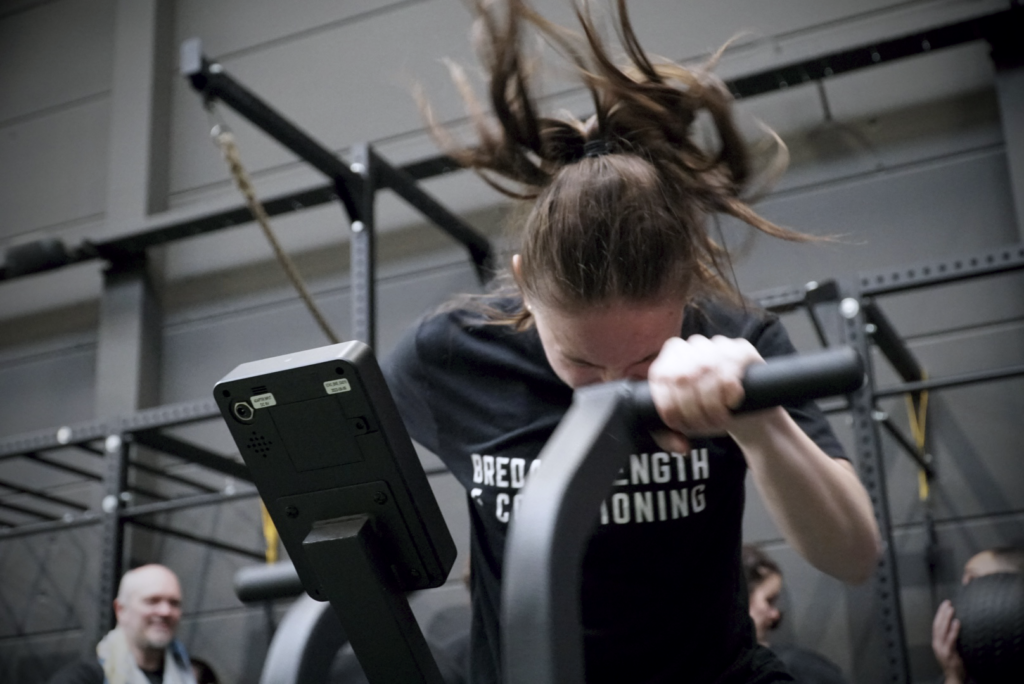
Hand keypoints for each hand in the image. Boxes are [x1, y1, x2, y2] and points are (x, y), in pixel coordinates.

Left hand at [647, 335, 763, 451]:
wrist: (748, 414)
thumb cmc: (710, 415)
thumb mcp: (685, 426)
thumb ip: (669, 436)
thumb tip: (680, 447)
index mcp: (670, 357)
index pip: (661, 376)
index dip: (668, 405)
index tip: (679, 425)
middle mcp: (693, 345)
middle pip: (682, 375)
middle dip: (691, 409)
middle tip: (703, 427)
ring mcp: (718, 344)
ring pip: (705, 369)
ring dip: (711, 403)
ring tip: (719, 420)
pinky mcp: (742, 350)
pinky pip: (730, 366)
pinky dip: (729, 392)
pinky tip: (732, 404)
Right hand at [932, 600, 965, 683]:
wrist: (953, 677)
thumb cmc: (953, 663)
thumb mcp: (949, 649)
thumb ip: (950, 638)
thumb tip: (956, 625)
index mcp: (936, 641)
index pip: (936, 624)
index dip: (940, 613)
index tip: (945, 604)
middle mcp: (937, 644)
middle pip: (937, 625)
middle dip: (942, 613)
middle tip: (948, 603)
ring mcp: (942, 649)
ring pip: (941, 630)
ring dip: (946, 618)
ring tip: (951, 609)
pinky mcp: (948, 654)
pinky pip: (951, 640)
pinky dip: (953, 630)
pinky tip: (957, 622)